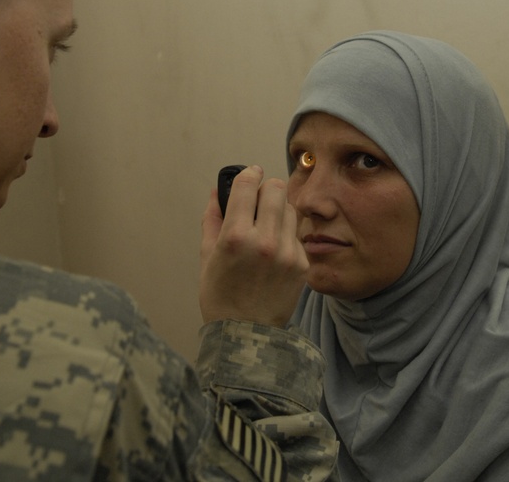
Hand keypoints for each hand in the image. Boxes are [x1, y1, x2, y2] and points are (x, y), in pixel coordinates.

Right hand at [199, 165, 306, 326]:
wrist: (245, 335)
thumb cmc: (220, 296)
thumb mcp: (206, 256)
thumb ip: (212, 218)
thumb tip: (217, 191)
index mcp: (235, 236)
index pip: (247, 185)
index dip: (248, 173)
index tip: (250, 173)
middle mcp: (263, 241)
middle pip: (276, 188)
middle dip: (266, 188)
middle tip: (258, 200)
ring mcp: (287, 253)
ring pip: (290, 208)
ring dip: (278, 210)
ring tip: (266, 226)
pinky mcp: (302, 264)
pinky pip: (296, 233)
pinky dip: (286, 234)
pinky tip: (274, 250)